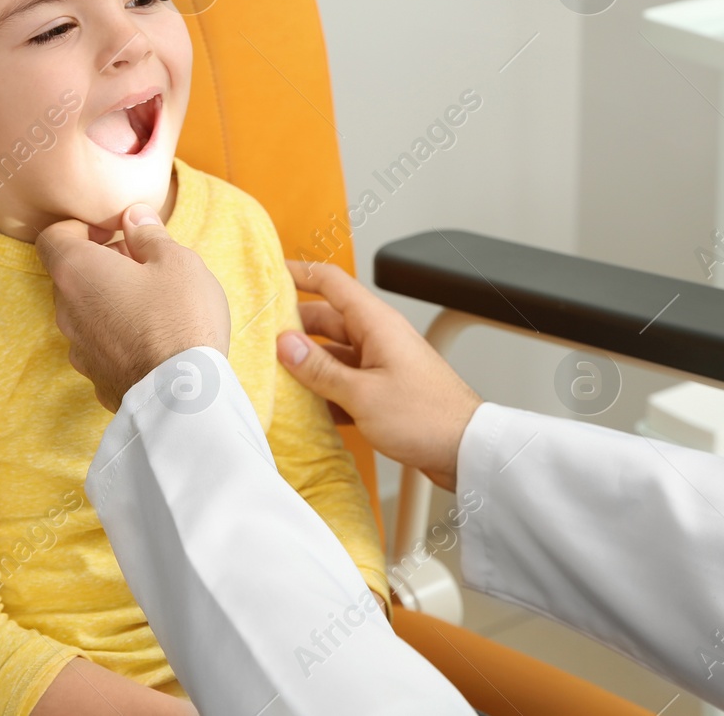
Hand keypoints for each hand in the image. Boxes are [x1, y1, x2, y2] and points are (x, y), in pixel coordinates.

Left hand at [36, 204, 229, 411]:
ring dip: (109, 299)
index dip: (80, 226)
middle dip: (101, 263)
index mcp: (78, 272)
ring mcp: (78, 348)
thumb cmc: (179, 317)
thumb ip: (149, 234)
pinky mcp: (95, 377)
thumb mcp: (175, 261)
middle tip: (143, 263)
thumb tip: (133, 215)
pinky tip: (152, 337)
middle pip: (70, 274)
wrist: (185, 393)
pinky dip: (117, 333)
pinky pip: (100, 344)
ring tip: (152, 301)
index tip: (112, 229)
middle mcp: (67, 310)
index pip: (53, 236)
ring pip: (85, 311)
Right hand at [276, 260, 480, 490]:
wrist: (465, 450)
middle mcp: (378, 337)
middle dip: (293, 326)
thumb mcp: (362, 394)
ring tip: (273, 373)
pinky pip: (344, 381)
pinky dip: (324, 390)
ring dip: (307, 363)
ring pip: (333, 353)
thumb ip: (320, 369)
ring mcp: (381, 363)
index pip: (332, 282)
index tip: (270, 274)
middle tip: (258, 336)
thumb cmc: (426, 417)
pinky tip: (304, 407)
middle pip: (326, 319)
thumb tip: (285, 344)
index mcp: (376, 324)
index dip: (300, 273)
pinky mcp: (383, 390)